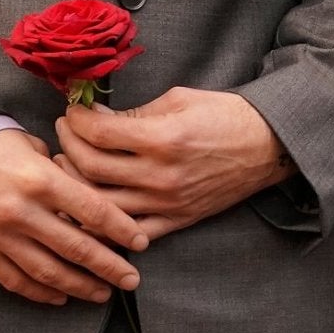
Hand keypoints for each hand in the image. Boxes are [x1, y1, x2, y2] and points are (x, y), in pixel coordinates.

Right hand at [0, 127, 146, 306]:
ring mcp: (0, 236)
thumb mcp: (35, 148)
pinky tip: (61, 297)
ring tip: (103, 293)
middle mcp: (22, 212)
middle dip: (108, 266)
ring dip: (79, 286)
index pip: (92, 209)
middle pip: (75, 247)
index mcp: (42, 180)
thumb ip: (65, 174)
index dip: (121, 229)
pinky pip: (15, 280)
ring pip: (48, 271)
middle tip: (132, 280)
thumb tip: (95, 195)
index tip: (142, 242)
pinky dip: (40, 292)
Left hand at [56, 87, 292, 241]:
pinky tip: (91, 206)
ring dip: (76, 185)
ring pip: (100, 204)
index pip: (100, 133)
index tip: (72, 111)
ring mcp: (166, 202)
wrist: (268, 146)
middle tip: (65, 131)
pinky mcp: (175, 221)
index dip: (77, 120)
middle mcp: (160, 174)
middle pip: (91, 168)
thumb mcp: (181, 99)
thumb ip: (137, 113)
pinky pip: (128, 233)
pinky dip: (103, 225)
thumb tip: (97, 118)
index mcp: (164, 138)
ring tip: (69, 166)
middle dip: (69, 145)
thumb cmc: (226, 115)